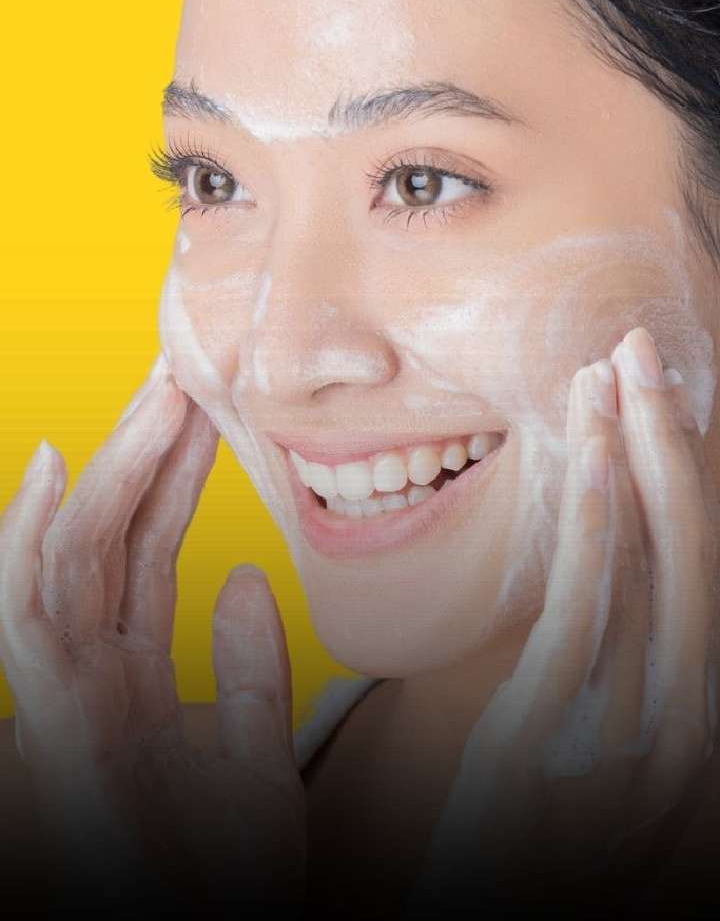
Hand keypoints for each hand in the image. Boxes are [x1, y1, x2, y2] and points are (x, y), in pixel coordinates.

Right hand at [0, 356, 305, 913]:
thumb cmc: (224, 880)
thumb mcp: (257, 761)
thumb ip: (251, 668)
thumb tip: (243, 578)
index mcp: (136, 673)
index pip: (150, 544)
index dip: (175, 471)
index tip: (207, 401)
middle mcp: (94, 670)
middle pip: (114, 532)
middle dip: (145, 446)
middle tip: (182, 364)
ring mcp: (69, 693)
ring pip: (76, 550)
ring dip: (110, 466)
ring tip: (152, 392)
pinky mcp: (56, 720)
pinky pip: (29, 613)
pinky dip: (31, 538)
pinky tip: (56, 468)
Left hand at [408, 326, 719, 912]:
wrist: (497, 918)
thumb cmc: (546, 834)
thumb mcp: (606, 743)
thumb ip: (622, 657)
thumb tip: (620, 553)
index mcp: (694, 705)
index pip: (696, 562)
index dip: (682, 471)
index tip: (660, 394)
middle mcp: (686, 711)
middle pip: (688, 544)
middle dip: (668, 439)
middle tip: (643, 351)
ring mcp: (632, 725)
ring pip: (646, 557)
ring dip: (632, 452)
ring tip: (611, 372)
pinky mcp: (559, 732)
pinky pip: (585, 600)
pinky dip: (594, 512)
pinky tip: (588, 448)